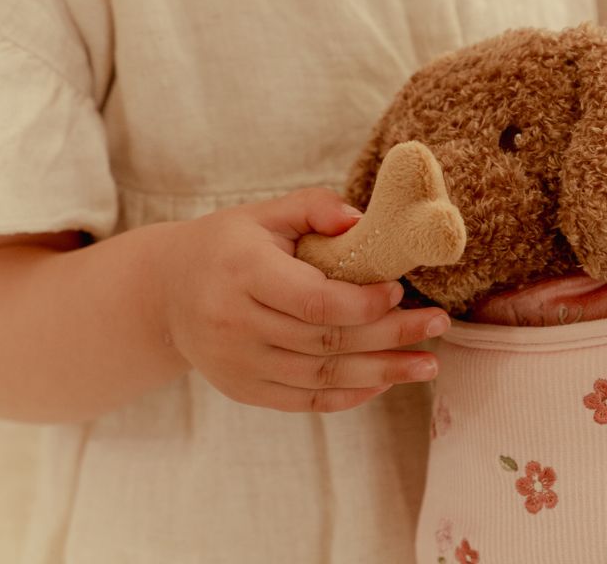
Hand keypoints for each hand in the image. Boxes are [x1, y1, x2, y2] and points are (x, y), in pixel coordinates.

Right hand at [160, 189, 449, 412]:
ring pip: (321, 375)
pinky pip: (305, 400)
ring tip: (427, 365)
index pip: (313, 300)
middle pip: (326, 340)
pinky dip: (349, 393)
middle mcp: (236, 324)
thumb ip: (315, 207)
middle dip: (390, 335)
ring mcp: (237, 364)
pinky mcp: (244, 390)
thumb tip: (362, 220)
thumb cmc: (230, 244)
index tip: (400, 289)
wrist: (167, 292)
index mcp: (243, 273)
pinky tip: (385, 382)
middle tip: (439, 324)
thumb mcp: (266, 213)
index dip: (363, 302)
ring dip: (382, 373)